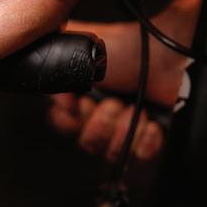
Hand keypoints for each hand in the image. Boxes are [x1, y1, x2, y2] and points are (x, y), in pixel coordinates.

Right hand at [47, 0, 199, 162]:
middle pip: (86, 142)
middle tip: (112, 101)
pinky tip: (152, 124)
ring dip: (121, 128)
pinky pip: (141, 160)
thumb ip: (51, 61)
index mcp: (86, 95)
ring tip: (134, 108)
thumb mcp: (80, 47)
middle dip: (98, 121)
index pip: (64, 124)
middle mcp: (107, 114)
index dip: (67, 119)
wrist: (171, 55)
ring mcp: (132, 128)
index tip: (75, 103)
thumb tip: (35, 80)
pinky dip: (145, 142)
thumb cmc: (131, 47)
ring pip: (111, 153)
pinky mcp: (156, 140)